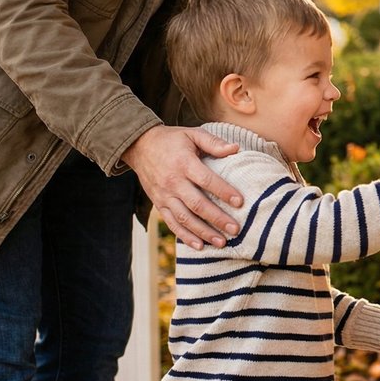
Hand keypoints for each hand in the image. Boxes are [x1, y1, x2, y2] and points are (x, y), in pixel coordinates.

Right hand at [122, 126, 242, 249]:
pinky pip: (172, 223)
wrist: (140, 146)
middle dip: (217, 218)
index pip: (206, 180)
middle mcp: (173, 182)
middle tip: (236, 229)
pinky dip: (185, 236)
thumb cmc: (172, 140)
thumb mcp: (192, 134)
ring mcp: (164, 195)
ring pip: (184, 218)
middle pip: (197, 204)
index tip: (240, 202)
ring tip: (222, 243)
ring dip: (203, 232)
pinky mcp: (159, 204)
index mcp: (184, 163)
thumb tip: (236, 148)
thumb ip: (214, 142)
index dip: (223, 191)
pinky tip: (199, 246)